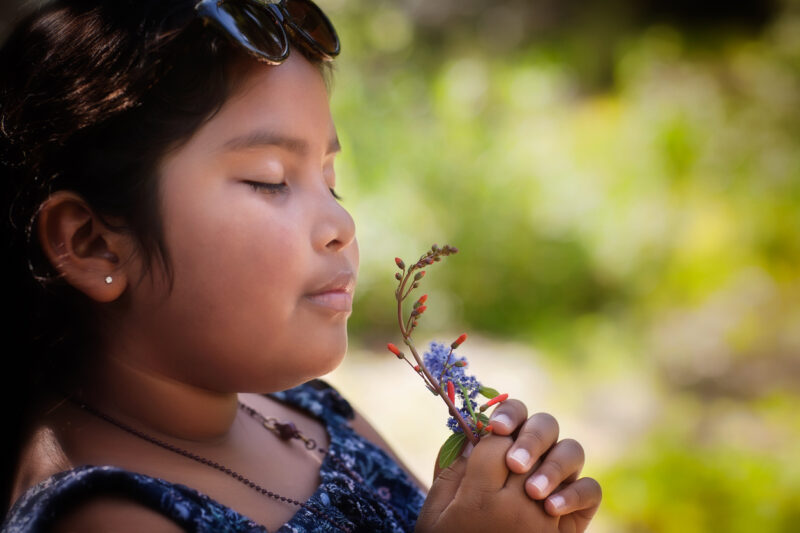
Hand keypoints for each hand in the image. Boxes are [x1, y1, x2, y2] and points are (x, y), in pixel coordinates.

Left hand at [417, 400, 600, 532]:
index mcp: (499, 449)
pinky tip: (550, 509)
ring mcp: (556, 482)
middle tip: (515, 464)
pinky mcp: (576, 508)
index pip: (513, 417)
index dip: (507, 417)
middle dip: (532, 438)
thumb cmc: (454, 532)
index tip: (497, 430)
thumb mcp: (445, 499)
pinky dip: (575, 494)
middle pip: (546, 424)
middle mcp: (533, 459)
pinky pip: (590, 489)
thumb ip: (456, 466)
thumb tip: (475, 434)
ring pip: (572, 450)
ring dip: (553, 466)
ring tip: (532, 493)